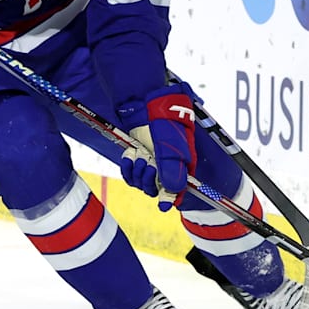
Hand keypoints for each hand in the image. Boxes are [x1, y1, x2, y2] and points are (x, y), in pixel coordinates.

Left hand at [118, 85, 196, 210]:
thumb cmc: (165, 124)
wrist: (148, 105)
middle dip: (148, 179)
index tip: (162, 203)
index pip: (175, 192)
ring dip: (137, 171)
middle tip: (148, 162)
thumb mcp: (171, 149)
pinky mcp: (138, 159)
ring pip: (140, 183)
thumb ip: (172, 173)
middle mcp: (166, 168)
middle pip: (154, 190)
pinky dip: (128, 168)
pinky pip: (130, 175)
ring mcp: (151, 164)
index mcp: (180, 168)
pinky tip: (130, 156)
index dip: (168, 198)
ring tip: (140, 154)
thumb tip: (169, 201)